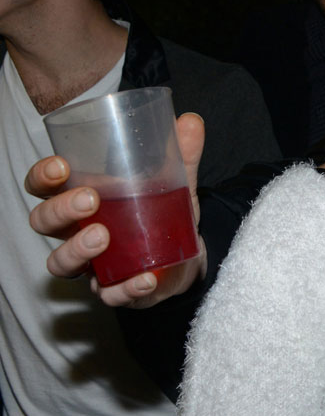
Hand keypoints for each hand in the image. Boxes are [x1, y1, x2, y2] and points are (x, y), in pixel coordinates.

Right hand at [27, 112, 207, 307]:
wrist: (186, 255)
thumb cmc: (160, 212)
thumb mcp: (173, 181)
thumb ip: (180, 154)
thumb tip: (190, 120)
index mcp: (80, 198)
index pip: (43, 187)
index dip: (42, 177)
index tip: (60, 166)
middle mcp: (75, 232)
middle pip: (43, 222)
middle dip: (59, 210)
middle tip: (89, 200)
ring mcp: (92, 264)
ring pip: (61, 263)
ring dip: (77, 249)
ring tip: (102, 236)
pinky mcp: (116, 290)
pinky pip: (110, 295)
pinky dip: (126, 289)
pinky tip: (145, 278)